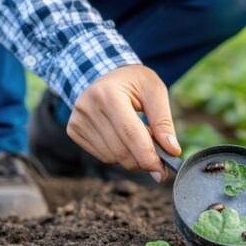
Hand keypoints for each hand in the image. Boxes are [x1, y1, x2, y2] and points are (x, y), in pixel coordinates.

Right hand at [67, 65, 180, 181]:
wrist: (106, 75)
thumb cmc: (134, 82)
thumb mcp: (155, 92)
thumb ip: (164, 122)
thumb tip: (172, 151)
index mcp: (108, 93)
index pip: (130, 133)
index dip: (147, 156)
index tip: (162, 171)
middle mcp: (87, 107)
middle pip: (120, 150)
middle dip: (142, 160)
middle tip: (158, 157)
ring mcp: (77, 120)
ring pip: (112, 157)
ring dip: (131, 157)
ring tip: (138, 136)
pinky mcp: (74, 131)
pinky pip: (102, 156)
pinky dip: (118, 154)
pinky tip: (122, 137)